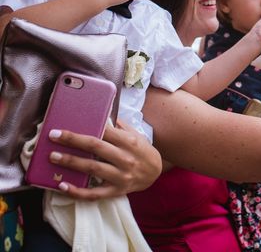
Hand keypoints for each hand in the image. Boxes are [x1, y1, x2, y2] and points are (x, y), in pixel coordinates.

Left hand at [47, 120, 161, 199]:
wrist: (156, 173)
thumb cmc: (142, 151)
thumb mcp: (136, 134)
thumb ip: (119, 126)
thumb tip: (101, 116)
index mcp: (129, 142)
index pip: (104, 132)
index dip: (85, 128)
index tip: (65, 127)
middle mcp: (125, 158)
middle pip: (95, 147)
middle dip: (73, 141)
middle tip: (54, 137)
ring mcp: (121, 176)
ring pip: (93, 168)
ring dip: (71, 162)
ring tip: (54, 157)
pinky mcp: (116, 191)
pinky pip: (95, 194)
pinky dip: (78, 191)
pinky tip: (63, 186)